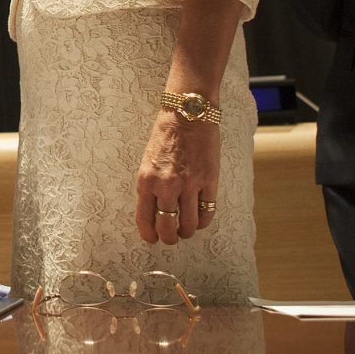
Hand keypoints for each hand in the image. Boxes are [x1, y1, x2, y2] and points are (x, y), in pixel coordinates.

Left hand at [136, 110, 220, 244]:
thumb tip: (153, 212)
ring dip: (188, 232)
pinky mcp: (209, 180)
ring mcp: (189, 184)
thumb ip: (151, 186)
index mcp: (146, 180)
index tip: (153, 239)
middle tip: (172, 237)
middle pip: (167, 227)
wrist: (187, 114)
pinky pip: (208, 212)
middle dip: (169, 238)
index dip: (149, 235)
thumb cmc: (165, 136)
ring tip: (187, 230)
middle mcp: (166, 185)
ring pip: (189, 225)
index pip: (144, 219)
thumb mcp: (148, 161)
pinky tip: (201, 219)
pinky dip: (204, 221)